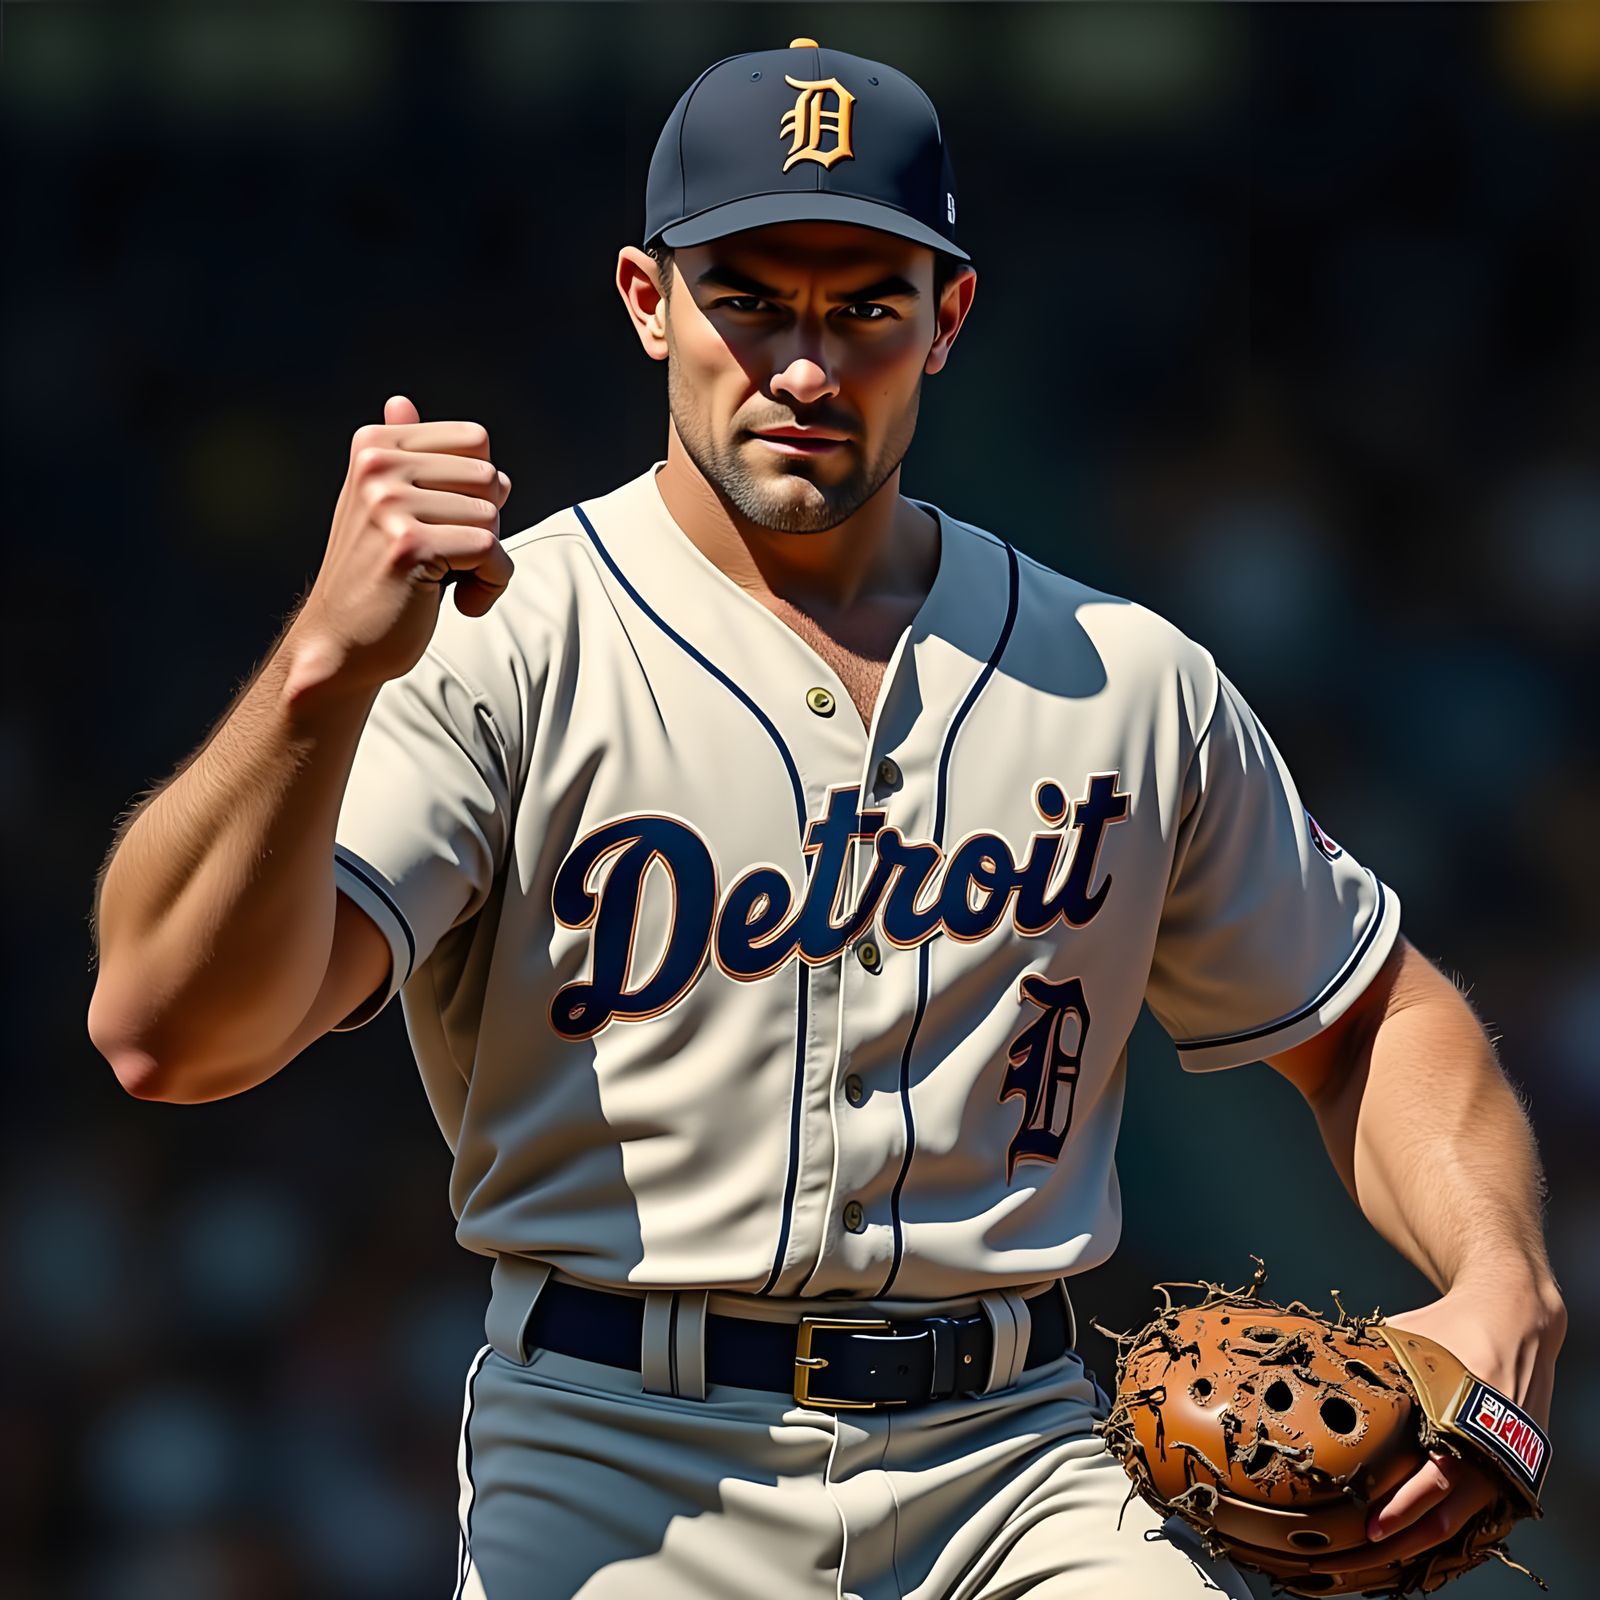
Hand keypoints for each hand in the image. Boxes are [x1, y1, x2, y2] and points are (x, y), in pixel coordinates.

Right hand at [288, 395, 515, 698]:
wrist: (342, 644)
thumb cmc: (376, 577)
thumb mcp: (384, 506)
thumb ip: (404, 456)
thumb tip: (402, 403)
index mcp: (375, 447)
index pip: (477, 441)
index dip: (480, 490)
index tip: (449, 522)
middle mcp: (377, 466)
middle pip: (491, 479)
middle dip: (486, 526)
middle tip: (450, 558)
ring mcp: (389, 503)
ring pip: (493, 518)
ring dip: (488, 562)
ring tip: (449, 582)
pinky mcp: (409, 544)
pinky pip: (491, 553)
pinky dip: (490, 585)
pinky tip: (461, 603)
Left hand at [1318, 1279, 1563, 1574]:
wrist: (1516, 1319)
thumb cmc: (1450, 1326)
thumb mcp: (1407, 1338)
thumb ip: (1369, 1361)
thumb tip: (1304, 1366)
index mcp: (1462, 1410)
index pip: (1435, 1476)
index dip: (1402, 1508)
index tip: (1370, 1526)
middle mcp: (1491, 1442)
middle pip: (1450, 1509)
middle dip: (1407, 1534)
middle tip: (1368, 1547)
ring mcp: (1509, 1458)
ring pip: (1467, 1516)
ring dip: (1428, 1536)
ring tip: (1388, 1550)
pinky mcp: (1517, 1465)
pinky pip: (1483, 1505)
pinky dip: (1452, 1520)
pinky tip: (1421, 1533)